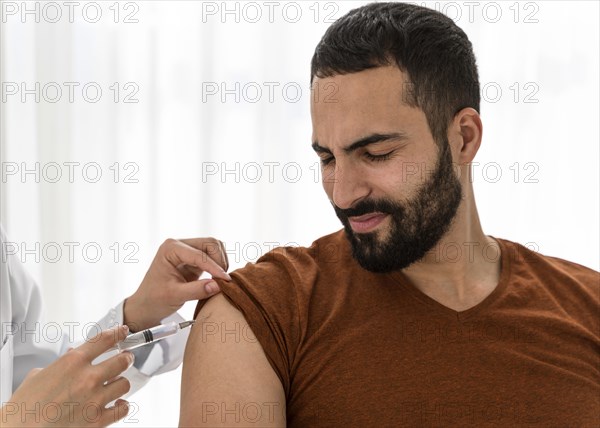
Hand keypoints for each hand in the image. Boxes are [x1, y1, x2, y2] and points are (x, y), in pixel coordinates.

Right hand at [0, 326, 132, 426]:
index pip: (105, 339)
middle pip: (123, 360)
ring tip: (116, 383)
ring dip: (121, 382)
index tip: (123, 331)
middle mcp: (87, 378)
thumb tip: (73, 353)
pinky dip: (122, 406)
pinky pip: (122, 409)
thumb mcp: (40, 374)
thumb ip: (62, 363)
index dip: (118, 333)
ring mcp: (95, 399)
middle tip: (125, 359)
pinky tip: (117, 404)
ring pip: (125, 383)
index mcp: (72, 362)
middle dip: (126, 358)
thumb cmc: (25, 405)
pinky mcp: (97, 420)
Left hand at [123, 237, 230, 330]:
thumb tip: (219, 285)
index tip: (224, 281)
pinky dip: (219, 266)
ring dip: (221, 262)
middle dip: (220, 260)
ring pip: (214, 247)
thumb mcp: (175, 296)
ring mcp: (187, 250)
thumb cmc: (154, 299)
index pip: (199, 254)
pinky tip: (218, 279)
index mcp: (170, 248)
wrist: (146, 305)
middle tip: (223, 280)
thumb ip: (197, 290)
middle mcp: (180, 245)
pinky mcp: (194, 259)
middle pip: (210, 243)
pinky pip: (213, 257)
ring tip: (220, 280)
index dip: (214, 267)